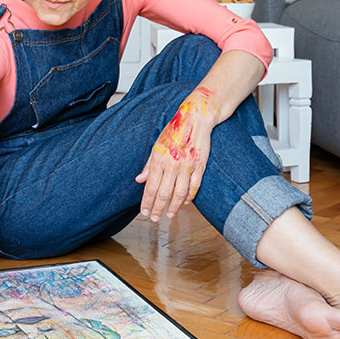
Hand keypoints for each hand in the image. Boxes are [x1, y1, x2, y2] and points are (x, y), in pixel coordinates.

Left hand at [135, 89, 216, 220]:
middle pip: (164, 194)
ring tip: (170, 215)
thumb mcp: (156, 146)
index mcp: (159, 160)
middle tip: (155, 219)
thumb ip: (149, 165)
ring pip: (179, 193)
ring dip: (174, 207)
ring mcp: (187, 167)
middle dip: (158, 209)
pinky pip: (194, 186)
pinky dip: (189, 197)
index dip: (147, 202)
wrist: (195, 119)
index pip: (151, 187)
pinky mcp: (200, 166)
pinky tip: (184, 203)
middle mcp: (172, 165)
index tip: (144, 212)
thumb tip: (139, 180)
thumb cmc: (174, 131)